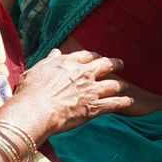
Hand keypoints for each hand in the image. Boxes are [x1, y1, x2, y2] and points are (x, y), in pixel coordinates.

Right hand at [14, 48, 130, 137]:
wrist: (36, 110)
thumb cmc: (30, 91)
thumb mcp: (37, 69)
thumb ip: (49, 61)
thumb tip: (56, 51)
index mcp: (70, 63)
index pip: (87, 55)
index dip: (94, 56)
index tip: (97, 58)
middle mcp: (84, 74)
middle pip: (106, 65)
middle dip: (115, 64)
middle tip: (120, 64)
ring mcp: (92, 90)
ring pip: (114, 84)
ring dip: (121, 85)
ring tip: (124, 85)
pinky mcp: (95, 107)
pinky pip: (115, 103)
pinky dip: (124, 102)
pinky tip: (130, 101)